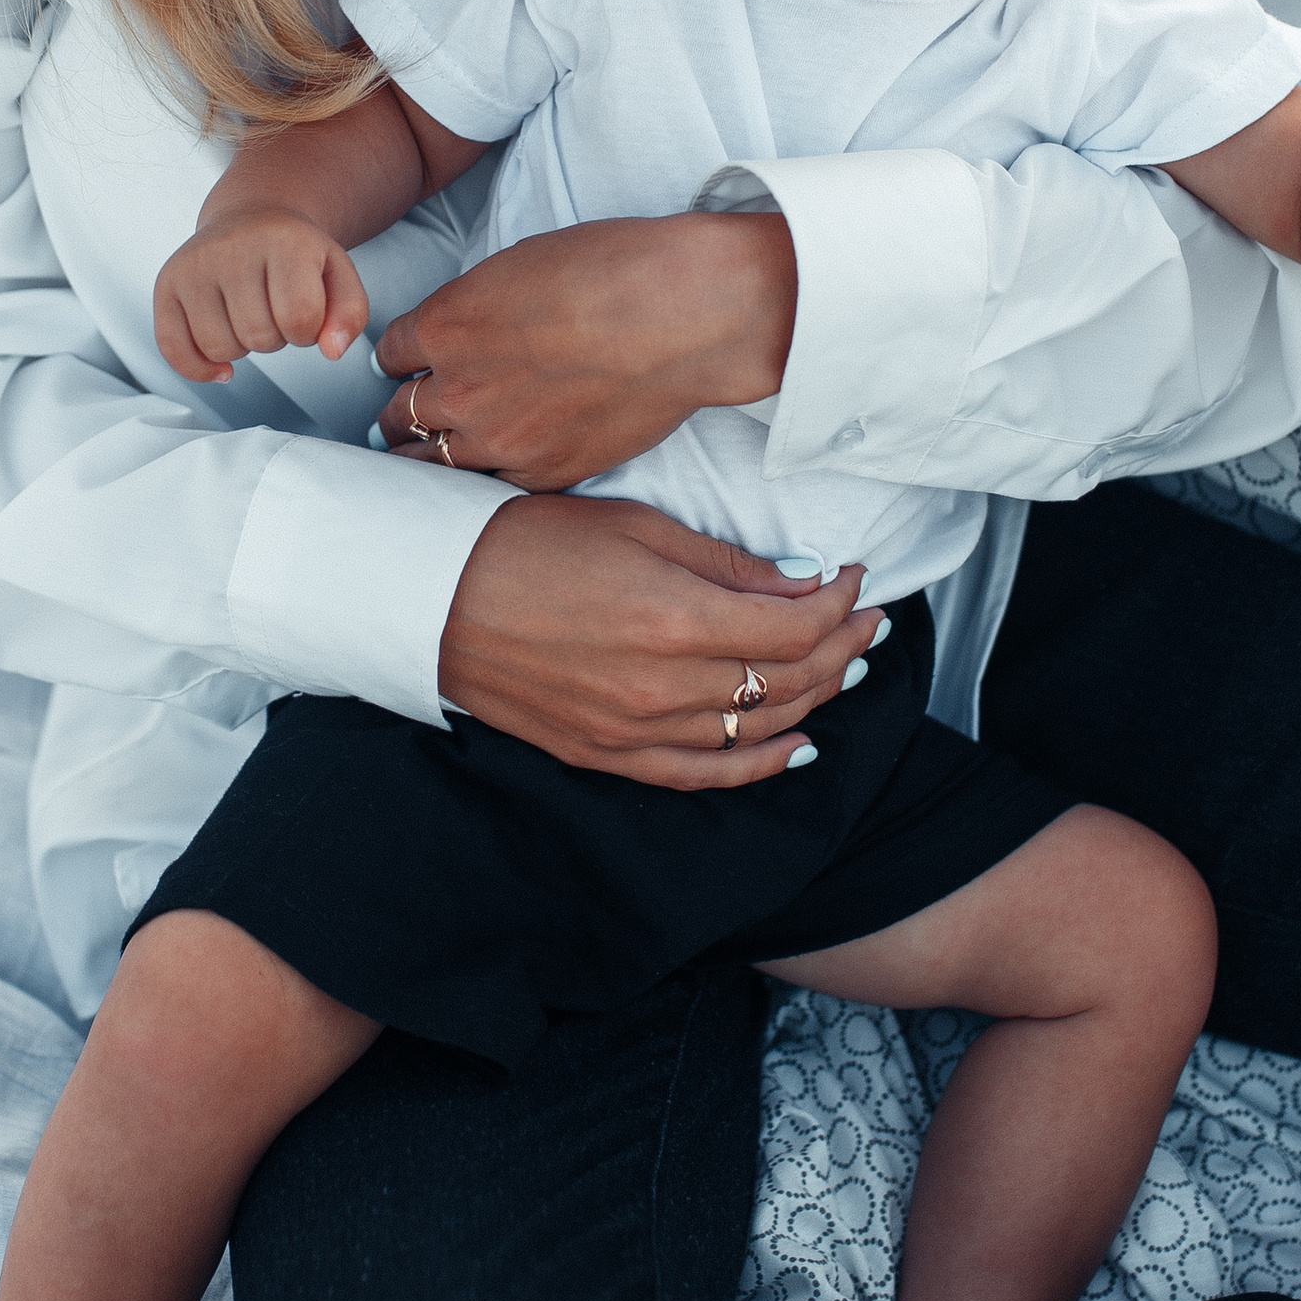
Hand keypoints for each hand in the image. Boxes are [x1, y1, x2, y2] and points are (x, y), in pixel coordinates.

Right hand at [154, 210, 368, 384]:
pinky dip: (197, 368)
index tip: (304, 313)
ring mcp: (193, 265)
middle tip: (273, 310)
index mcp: (282, 240)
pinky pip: (173, 349)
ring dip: (241, 347)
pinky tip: (218, 364)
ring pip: (219, 348)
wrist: (251, 216)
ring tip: (248, 316)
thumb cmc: (294, 251)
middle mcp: (232, 248)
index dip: (308, 331)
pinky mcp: (166, 284)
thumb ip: (350, 312)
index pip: (299, 317)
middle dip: (275, 338)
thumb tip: (332, 350)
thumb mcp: (337, 272)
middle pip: (258, 337)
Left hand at [373, 211, 796, 486]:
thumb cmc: (613, 271)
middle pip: (399, 413)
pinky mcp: (541, 474)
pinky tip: (488, 470)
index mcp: (445, 325)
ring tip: (430, 456)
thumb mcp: (518, 266)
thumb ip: (475, 307)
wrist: (682, 317)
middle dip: (405, 408)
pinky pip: (488, 486)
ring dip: (429, 454)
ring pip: (430, 462)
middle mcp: (459, 388)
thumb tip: (463, 327)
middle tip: (410, 414)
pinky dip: (484, 476)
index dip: (402, 357)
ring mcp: (498, 440)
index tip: (410, 364)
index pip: (389, 353)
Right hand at [439, 495, 878, 787]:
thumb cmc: (526, 543)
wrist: (434, 596)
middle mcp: (664, 687)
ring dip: (815, 697)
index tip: (855, 577)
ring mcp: (636, 731)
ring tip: (843, 665)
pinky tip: (797, 745)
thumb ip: (726, 564)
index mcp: (676, 620)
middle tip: (865, 618)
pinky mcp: (608, 755)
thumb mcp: (636, 527)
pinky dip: (759, 763)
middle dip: (842, 646)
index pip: (797, 627)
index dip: (840, 603)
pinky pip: (704, 773)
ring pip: (758, 727)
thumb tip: (802, 580)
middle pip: (790, 679)